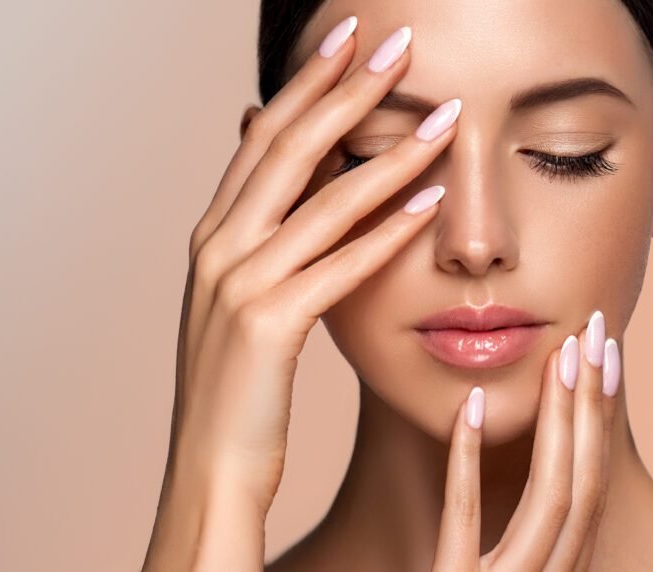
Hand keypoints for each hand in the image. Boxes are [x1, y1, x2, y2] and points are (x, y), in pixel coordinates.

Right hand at [144, 19, 464, 569]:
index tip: (348, 41)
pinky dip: (387, 231)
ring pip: (323, 200)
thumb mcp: (238, 301)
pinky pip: (339, 266)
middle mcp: (219, 247)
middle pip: (289, 149)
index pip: (264, 139)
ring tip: (444, 116)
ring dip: (390, 154)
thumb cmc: (236, 389)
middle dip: (345, 90)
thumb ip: (260, 242)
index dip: (306, 85)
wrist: (209, 467)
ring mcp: (238, 284)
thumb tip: (287, 191)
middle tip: (398, 43)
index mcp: (213, 236)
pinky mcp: (268, 327)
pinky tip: (431, 202)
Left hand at [431, 311, 621, 570]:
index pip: (590, 485)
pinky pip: (467, 525)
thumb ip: (514, 533)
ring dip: (561, 425)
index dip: (602, 420)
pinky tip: (469, 408)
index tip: (605, 355)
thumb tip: (512, 449)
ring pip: (553, 501)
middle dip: (595, 405)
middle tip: (597, 331)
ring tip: (560, 358)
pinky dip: (468, 464)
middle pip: (586, 483)